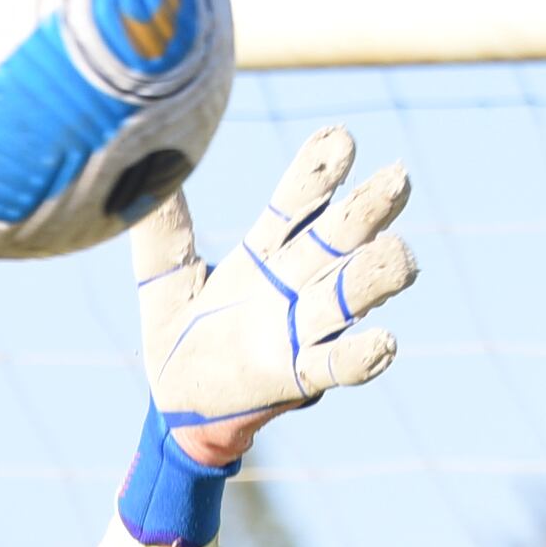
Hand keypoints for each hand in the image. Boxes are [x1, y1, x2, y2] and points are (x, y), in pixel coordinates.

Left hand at [135, 123, 415, 425]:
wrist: (176, 408)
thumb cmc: (180, 336)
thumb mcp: (164, 279)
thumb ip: (162, 230)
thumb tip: (144, 165)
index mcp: (266, 252)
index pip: (298, 203)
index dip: (318, 172)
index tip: (341, 138)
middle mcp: (294, 283)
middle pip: (338, 238)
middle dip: (367, 210)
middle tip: (397, 178)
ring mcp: (301, 329)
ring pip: (349, 295)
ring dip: (376, 277)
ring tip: (401, 255)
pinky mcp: (298, 376)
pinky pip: (336, 365)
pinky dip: (360, 356)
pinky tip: (384, 343)